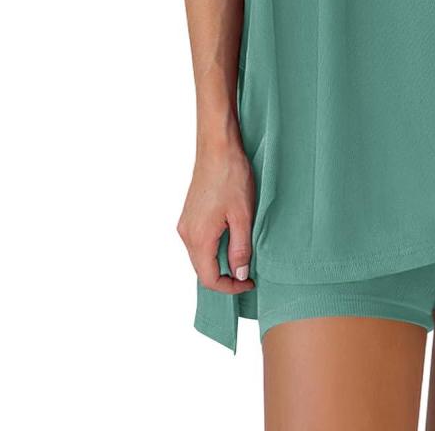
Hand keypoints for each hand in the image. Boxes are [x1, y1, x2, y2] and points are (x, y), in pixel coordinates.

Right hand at [177, 142, 255, 293]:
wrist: (217, 148)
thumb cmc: (231, 177)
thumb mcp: (243, 216)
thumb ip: (240, 248)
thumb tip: (239, 274)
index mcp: (198, 238)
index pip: (209, 279)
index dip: (230, 287)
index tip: (249, 282)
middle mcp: (186, 234)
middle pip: (202, 269)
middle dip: (225, 276)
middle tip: (249, 272)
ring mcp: (186, 223)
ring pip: (200, 255)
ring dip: (220, 261)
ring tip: (243, 255)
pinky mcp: (189, 214)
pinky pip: (199, 241)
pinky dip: (214, 247)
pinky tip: (231, 238)